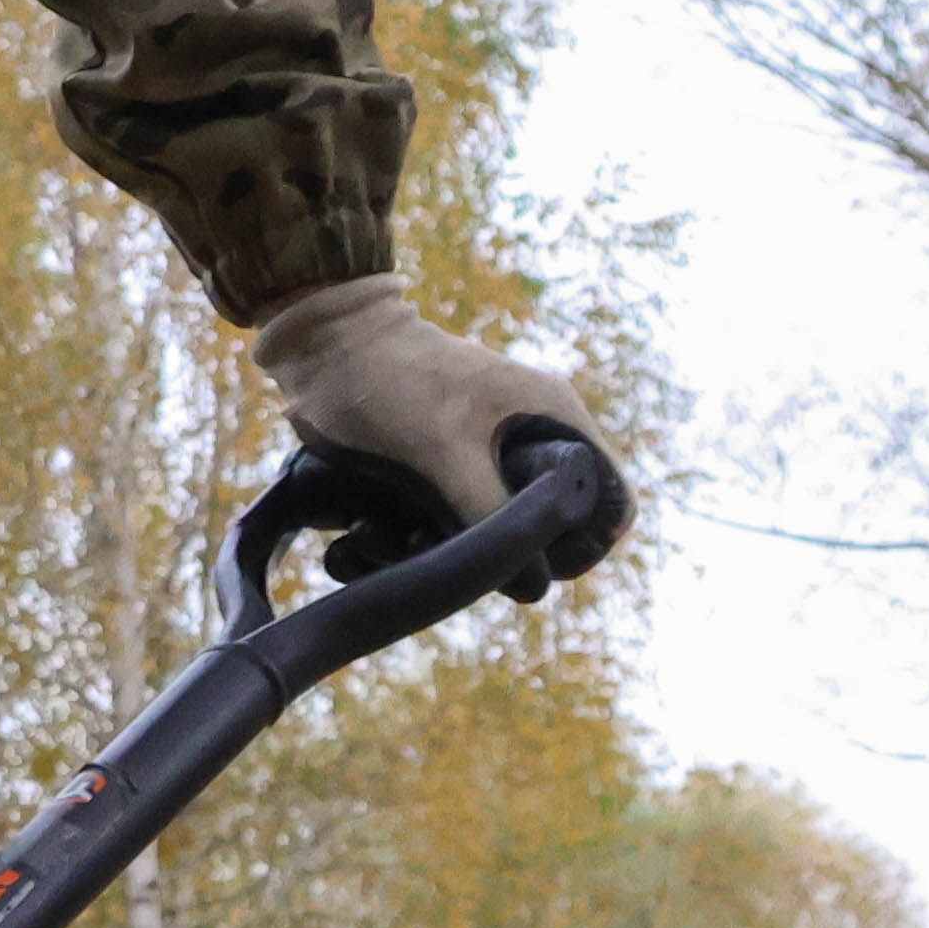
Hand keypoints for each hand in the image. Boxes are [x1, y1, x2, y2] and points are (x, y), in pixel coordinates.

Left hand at [246, 279, 609, 563]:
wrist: (317, 342)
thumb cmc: (385, 381)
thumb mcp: (441, 451)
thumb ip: (491, 512)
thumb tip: (534, 585)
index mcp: (553, 418)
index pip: (611, 498)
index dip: (584, 544)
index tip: (528, 563)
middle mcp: (529, 435)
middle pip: (541, 527)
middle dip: (489, 552)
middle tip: (432, 545)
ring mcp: (484, 451)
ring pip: (482, 530)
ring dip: (431, 549)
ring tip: (374, 533)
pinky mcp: (440, 465)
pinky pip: (437, 521)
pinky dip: (401, 537)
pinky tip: (355, 536)